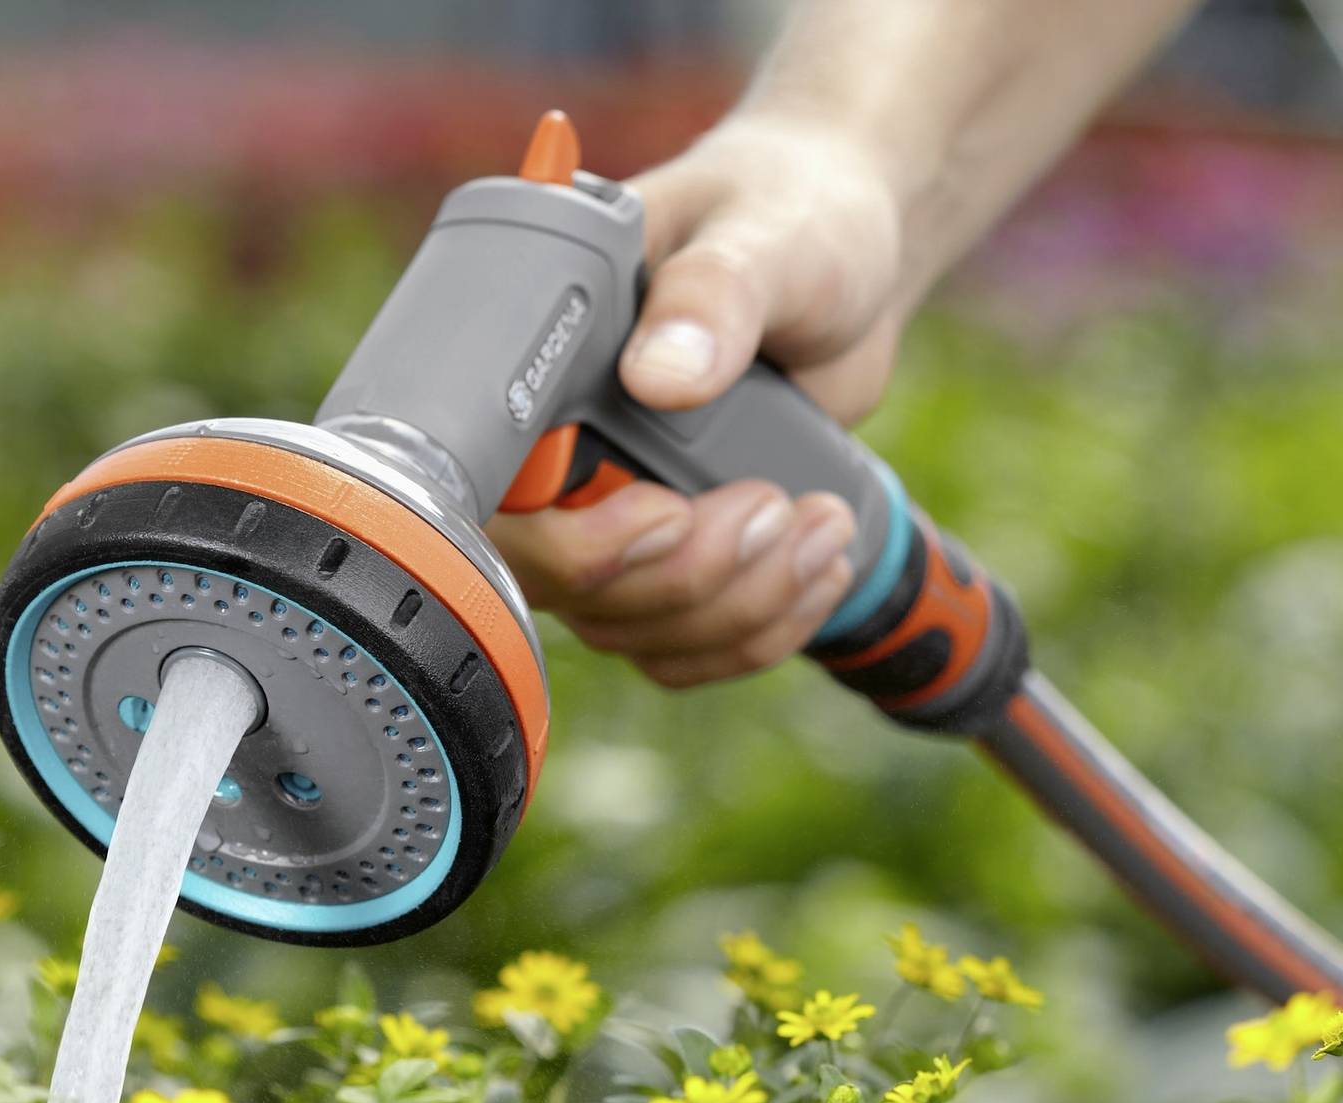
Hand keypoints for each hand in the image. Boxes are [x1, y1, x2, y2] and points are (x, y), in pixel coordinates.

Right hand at [488, 114, 911, 687]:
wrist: (846, 258)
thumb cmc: (790, 215)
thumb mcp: (761, 234)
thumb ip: (712, 292)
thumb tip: (660, 375)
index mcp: (537, 374)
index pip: (497, 508)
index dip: (572, 542)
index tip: (666, 509)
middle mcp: (554, 462)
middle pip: (571, 593)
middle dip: (685, 576)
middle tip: (773, 504)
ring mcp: (609, 520)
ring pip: (635, 632)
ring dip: (739, 604)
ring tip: (820, 523)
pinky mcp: (670, 560)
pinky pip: (686, 648)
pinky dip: (761, 629)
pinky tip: (817, 567)